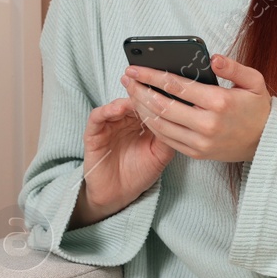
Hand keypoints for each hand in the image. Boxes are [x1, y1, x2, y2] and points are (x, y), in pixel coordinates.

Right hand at [75, 96, 174, 226]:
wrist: (118, 195)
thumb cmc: (139, 174)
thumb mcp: (160, 154)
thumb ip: (169, 135)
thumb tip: (182, 115)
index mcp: (143, 124)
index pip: (150, 103)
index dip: (157, 95)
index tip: (167, 86)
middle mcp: (126, 121)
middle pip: (133, 100)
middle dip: (141, 92)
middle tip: (148, 82)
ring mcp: (109, 125)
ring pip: (116, 105)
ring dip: (125, 99)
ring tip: (134, 96)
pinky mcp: (94, 133)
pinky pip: (97, 117)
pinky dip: (106, 110)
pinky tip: (117, 109)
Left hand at [120, 53, 271, 162]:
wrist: (266, 141)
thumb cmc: (258, 108)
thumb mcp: (254, 81)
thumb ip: (233, 67)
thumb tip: (213, 58)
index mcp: (219, 102)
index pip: (176, 86)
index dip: (151, 75)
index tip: (135, 68)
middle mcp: (207, 124)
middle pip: (163, 106)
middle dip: (140, 91)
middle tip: (126, 79)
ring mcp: (201, 142)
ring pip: (161, 125)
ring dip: (142, 109)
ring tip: (131, 94)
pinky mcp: (197, 153)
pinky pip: (167, 139)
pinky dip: (152, 126)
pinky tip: (144, 113)